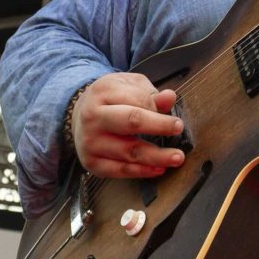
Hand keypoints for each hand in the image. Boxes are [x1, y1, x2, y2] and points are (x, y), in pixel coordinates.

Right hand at [69, 72, 185, 178]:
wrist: (79, 117)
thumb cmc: (110, 100)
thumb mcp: (128, 86)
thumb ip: (150, 94)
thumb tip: (169, 98)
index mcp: (103, 92)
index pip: (137, 100)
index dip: (158, 109)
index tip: (175, 120)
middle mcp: (93, 117)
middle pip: (131, 122)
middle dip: (158, 126)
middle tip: (178, 129)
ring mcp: (91, 142)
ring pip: (128, 151)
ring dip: (156, 156)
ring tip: (176, 157)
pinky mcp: (92, 163)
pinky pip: (120, 170)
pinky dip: (142, 171)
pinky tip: (159, 169)